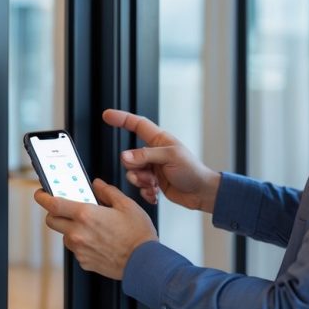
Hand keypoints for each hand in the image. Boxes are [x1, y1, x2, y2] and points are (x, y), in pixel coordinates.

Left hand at [34, 179, 157, 279]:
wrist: (144, 263)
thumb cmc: (138, 235)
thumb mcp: (126, 205)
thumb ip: (107, 192)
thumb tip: (97, 185)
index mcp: (86, 215)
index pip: (53, 204)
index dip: (43, 197)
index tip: (41, 193)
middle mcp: (78, 233)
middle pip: (52, 220)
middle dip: (55, 213)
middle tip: (67, 209)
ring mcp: (80, 249)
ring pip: (64, 236)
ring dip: (71, 229)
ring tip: (91, 227)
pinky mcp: (84, 262)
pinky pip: (76, 249)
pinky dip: (82, 243)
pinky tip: (98, 241)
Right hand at [103, 109, 221, 212]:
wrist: (202, 192)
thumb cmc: (193, 171)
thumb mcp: (169, 158)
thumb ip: (145, 155)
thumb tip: (125, 156)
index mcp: (159, 140)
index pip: (136, 125)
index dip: (121, 118)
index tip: (106, 115)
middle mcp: (154, 153)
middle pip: (130, 156)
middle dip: (135, 168)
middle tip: (148, 173)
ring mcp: (153, 168)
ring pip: (133, 173)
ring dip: (141, 181)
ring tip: (153, 184)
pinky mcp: (154, 183)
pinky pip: (139, 187)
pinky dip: (145, 192)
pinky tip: (156, 193)